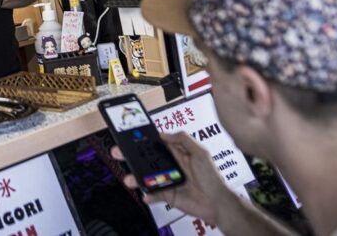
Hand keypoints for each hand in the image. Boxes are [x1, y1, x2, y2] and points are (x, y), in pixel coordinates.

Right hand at [110, 131, 234, 226]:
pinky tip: (146, 195)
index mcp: (177, 154)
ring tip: (129, 179)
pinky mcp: (167, 196)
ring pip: (146, 177)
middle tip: (119, 153)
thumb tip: (163, 134)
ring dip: (136, 178)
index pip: (156, 145)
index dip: (144, 141)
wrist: (217, 202)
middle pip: (146, 160)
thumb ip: (183, 139)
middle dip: (132, 157)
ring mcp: (167, 181)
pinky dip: (148, 195)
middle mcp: (170, 166)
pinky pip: (153, 195)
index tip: (130, 136)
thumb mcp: (200, 152)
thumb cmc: (212, 177)